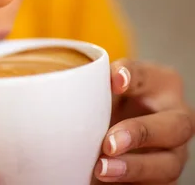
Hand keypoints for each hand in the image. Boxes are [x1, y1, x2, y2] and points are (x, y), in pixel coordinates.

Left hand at [93, 60, 193, 183]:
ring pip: (168, 164)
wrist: (102, 137)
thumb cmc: (101, 104)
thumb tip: (75, 78)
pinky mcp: (162, 177)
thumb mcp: (99, 90)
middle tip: (109, 142)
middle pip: (176, 125)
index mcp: (160, 84)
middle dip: (141, 133)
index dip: (134, 76)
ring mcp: (173, 151)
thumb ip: (96, 82)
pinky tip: (107, 180)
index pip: (149, 76)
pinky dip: (131, 183)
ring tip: (102, 169)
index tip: (115, 81)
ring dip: (134, 168)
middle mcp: (175, 117)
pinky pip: (154, 184)